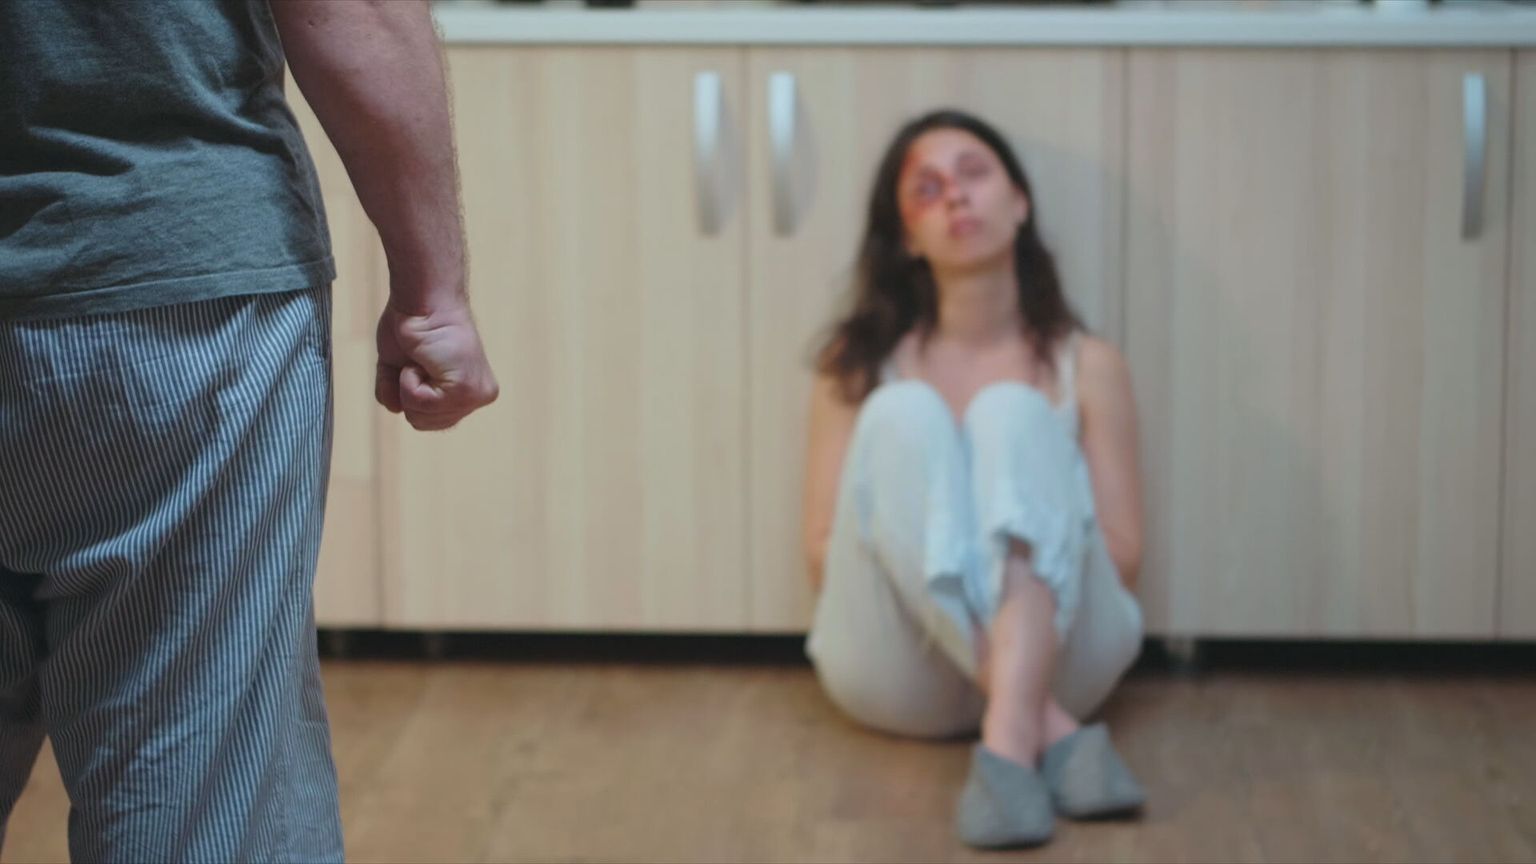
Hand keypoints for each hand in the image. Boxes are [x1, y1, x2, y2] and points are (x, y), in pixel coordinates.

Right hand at [375, 299, 498, 430]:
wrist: (423, 300)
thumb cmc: (412, 325)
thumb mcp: (398, 366)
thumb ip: (396, 392)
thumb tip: (395, 409)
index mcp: (467, 393)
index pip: (428, 420)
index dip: (408, 393)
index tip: (417, 362)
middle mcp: (477, 396)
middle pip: (423, 424)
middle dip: (408, 393)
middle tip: (419, 360)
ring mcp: (475, 395)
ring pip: (421, 417)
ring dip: (409, 385)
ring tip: (423, 358)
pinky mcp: (466, 390)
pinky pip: (421, 404)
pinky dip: (410, 380)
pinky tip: (423, 358)